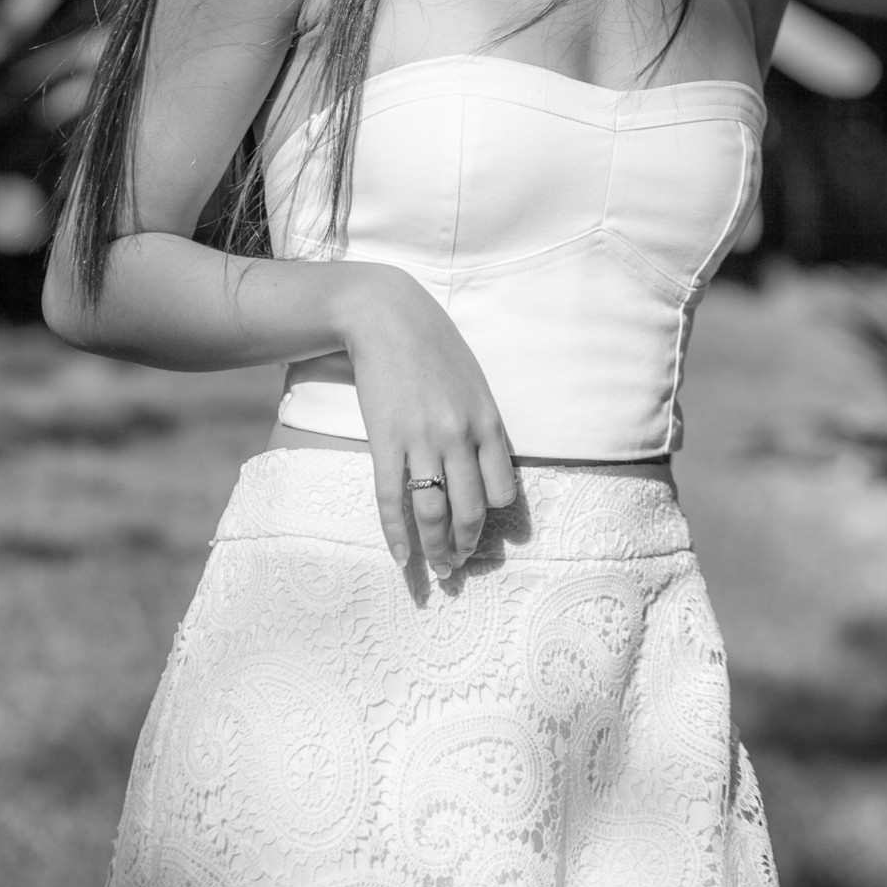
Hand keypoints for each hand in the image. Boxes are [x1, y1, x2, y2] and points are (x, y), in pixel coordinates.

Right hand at [337, 264, 516, 576]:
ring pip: (433, 513)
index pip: (503, 491)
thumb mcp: (473, 383)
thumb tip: (485, 470)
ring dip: (436, 550)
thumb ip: (482, 425)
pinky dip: (396, 534)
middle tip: (459, 566)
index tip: (484, 531)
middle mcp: (459, 436)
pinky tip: (401, 558)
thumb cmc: (434, 346)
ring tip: (437, 570)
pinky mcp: (384, 440)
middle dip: (465, 545)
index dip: (495, 519)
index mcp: (487, 421)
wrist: (386, 315)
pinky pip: (392, 499)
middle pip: (469, 510)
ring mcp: (421, 440)